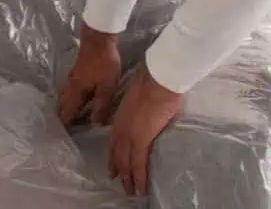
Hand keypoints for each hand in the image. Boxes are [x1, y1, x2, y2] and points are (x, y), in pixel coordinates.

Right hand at [58, 26, 121, 126]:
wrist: (99, 39)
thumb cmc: (104, 63)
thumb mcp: (107, 86)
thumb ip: (101, 106)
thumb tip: (95, 124)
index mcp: (76, 92)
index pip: (66, 114)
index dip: (65, 126)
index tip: (65, 138)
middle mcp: (70, 87)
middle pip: (62, 107)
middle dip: (63, 120)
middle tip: (68, 132)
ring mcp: (72, 80)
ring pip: (64, 99)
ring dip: (66, 110)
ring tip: (72, 122)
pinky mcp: (76, 74)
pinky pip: (69, 93)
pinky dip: (71, 102)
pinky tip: (79, 104)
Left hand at [109, 65, 183, 197]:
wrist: (158, 79)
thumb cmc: (154, 83)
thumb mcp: (142, 97)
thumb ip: (142, 109)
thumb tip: (149, 113)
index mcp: (121, 116)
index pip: (114, 140)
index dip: (113, 154)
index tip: (113, 166)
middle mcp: (121, 127)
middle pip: (117, 153)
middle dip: (119, 169)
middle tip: (119, 182)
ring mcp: (130, 134)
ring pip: (126, 161)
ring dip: (128, 178)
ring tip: (130, 191)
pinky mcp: (141, 139)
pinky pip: (139, 164)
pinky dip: (138, 177)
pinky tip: (140, 188)